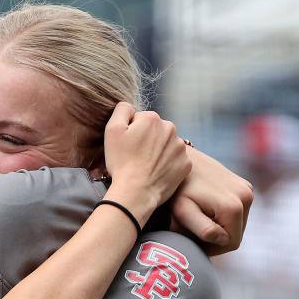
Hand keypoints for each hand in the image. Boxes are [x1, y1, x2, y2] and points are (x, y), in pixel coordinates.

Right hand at [103, 103, 191, 224]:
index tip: (127, 146)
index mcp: (152, 118)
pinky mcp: (186, 164)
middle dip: (147, 140)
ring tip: (146, 166)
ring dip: (158, 152)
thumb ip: (122, 110)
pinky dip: (167, 165)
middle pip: (156, 131)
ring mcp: (181, 147)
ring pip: (167, 145)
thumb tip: (129, 107)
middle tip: (135, 157)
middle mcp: (171, 128)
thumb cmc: (121, 162)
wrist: (135, 192)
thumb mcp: (112, 130)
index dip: (131, 132)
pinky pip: (176, 160)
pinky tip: (156, 173)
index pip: (140, 120)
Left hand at [171, 145, 253, 254]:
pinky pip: (237, 210)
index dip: (211, 249)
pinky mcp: (244, 184)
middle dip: (215, 239)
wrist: (180, 159)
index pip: (230, 243)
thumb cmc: (176, 188)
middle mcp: (246, 196)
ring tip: (197, 221)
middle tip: (193, 234)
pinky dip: (223, 216)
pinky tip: (204, 210)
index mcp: (234, 206)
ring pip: (237, 223)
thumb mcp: (183, 211)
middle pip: (236, 234)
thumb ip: (203, 229)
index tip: (192, 244)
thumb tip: (223, 239)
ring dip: (220, 227)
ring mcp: (247, 188)